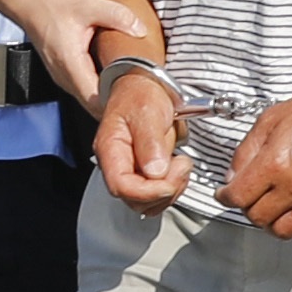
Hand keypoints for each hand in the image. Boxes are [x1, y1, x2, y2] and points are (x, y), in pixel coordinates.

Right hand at [19, 0, 143, 106]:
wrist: (29, 4)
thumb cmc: (51, 6)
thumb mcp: (88, 5)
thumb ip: (117, 15)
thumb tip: (140, 29)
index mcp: (70, 64)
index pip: (96, 99)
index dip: (117, 102)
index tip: (135, 97)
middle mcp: (64, 77)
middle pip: (94, 106)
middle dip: (116, 104)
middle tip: (139, 95)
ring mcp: (62, 78)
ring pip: (88, 101)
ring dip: (107, 98)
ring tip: (129, 89)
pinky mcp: (63, 74)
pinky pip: (84, 91)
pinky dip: (99, 90)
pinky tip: (113, 79)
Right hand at [95, 69, 193, 210]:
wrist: (143, 88)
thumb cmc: (140, 95)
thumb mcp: (147, 111)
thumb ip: (150, 142)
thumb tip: (155, 171)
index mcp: (110, 150)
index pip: (121, 186)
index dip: (148, 191)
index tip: (169, 180)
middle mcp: (117, 165)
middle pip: (135, 200)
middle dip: (164, 190)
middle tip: (181, 166)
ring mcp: (131, 172)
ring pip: (148, 203)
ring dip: (171, 190)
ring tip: (181, 165)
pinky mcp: (144, 175)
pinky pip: (158, 195)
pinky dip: (173, 187)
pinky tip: (178, 169)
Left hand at [222, 89, 291, 239]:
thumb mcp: (268, 122)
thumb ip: (244, 153)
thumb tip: (232, 179)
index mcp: (275, 163)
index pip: (238, 197)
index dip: (225, 197)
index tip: (225, 195)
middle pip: (257, 217)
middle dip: (247, 208)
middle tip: (250, 197)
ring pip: (282, 232)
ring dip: (271, 223)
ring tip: (270, 208)